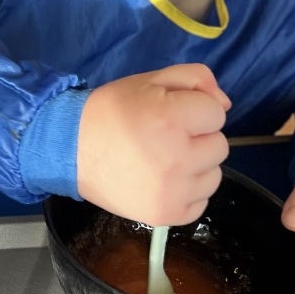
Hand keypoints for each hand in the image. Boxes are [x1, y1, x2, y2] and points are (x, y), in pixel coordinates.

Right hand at [76, 64, 230, 225]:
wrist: (69, 149)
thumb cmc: (111, 112)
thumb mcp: (149, 80)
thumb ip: (195, 79)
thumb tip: (225, 104)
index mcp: (171, 118)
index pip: (217, 113)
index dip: (192, 109)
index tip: (167, 113)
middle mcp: (177, 157)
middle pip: (220, 145)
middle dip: (197, 137)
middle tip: (163, 136)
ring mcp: (173, 191)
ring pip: (214, 174)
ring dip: (195, 166)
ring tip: (163, 159)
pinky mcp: (167, 214)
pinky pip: (201, 201)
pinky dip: (186, 191)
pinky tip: (162, 180)